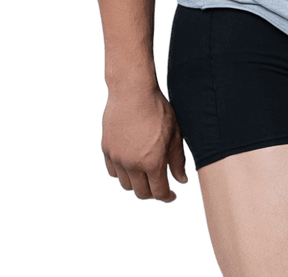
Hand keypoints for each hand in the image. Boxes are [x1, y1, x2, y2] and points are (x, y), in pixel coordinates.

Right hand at [101, 84, 187, 202]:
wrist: (132, 90)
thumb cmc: (156, 108)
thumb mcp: (174, 133)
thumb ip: (177, 159)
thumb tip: (181, 180)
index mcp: (152, 162)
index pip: (159, 192)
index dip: (167, 197)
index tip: (171, 194)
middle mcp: (133, 164)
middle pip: (141, 193)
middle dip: (152, 192)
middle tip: (158, 185)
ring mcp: (118, 157)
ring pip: (126, 184)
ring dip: (136, 183)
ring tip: (144, 174)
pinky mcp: (107, 149)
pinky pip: (113, 171)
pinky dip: (122, 173)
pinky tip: (130, 165)